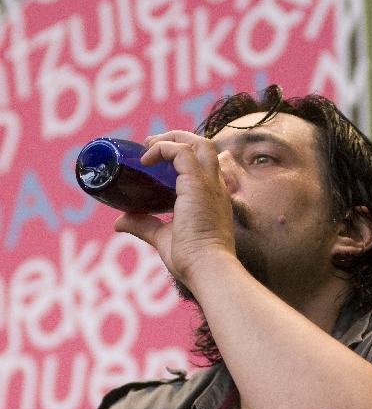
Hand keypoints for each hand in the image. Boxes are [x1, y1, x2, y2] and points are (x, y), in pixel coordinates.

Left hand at [114, 131, 235, 296]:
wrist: (207, 269)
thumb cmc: (191, 260)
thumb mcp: (163, 237)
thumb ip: (144, 226)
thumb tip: (119, 221)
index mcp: (213, 199)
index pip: (204, 166)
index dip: (182, 157)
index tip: (156, 161)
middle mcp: (215, 188)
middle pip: (203, 147)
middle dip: (178, 139)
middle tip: (151, 146)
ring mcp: (208, 184)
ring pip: (196, 143)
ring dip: (171, 139)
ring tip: (148, 146)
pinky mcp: (197, 184)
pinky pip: (180, 152)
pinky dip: (162, 148)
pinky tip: (146, 158)